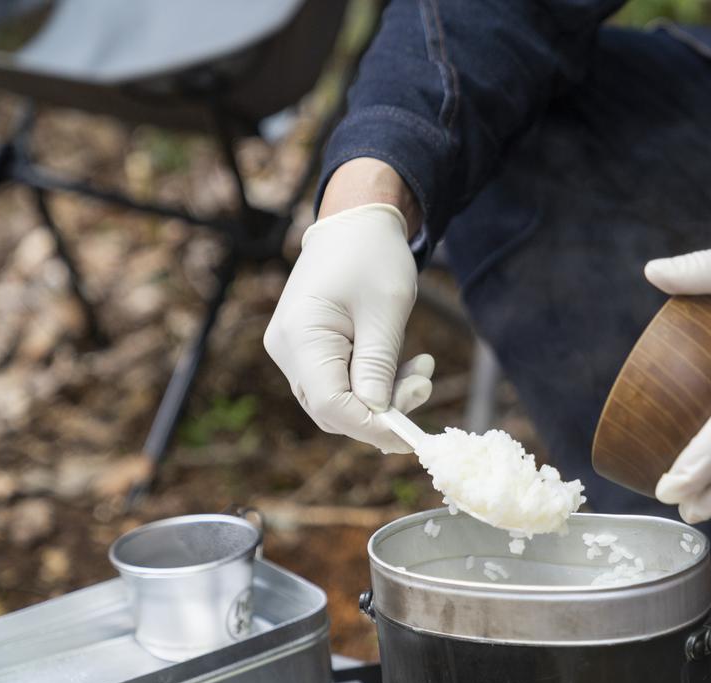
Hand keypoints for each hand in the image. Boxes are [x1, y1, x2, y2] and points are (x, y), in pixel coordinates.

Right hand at [264, 202, 431, 452]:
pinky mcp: (308, 352)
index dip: (371, 425)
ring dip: (384, 396)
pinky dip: (375, 383)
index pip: (331, 404)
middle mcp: (287, 349)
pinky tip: (406, 365)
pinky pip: (340, 384)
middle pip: (332, 409)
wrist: (355, 223)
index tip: (411, 432)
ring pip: (338, 401)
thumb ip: (379, 365)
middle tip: (424, 384)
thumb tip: (377, 417)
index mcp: (301, 336)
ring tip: (421, 369)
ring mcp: (294, 352)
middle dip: (382, 410)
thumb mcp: (386, 309)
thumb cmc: (372, 256)